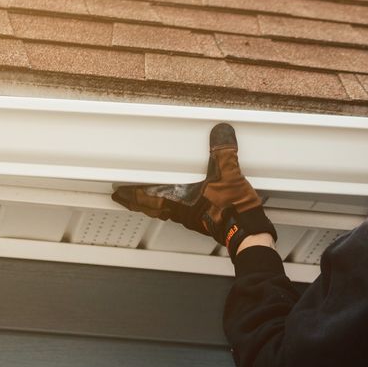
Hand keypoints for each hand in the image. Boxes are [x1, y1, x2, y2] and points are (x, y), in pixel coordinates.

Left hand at [111, 123, 277, 256]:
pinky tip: (180, 205)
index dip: (131, 194)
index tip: (120, 192)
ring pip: (164, 213)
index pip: (147, 197)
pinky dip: (172, 210)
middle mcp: (182, 212)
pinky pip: (180, 215)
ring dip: (152, 207)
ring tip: (147, 201)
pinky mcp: (204, 223)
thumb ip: (223, 153)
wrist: (247, 231)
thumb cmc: (233, 210)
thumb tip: (220, 135)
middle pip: (152, 208)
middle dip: (137, 202)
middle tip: (126, 199)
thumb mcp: (228, 175)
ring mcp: (192, 220)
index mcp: (180, 200)